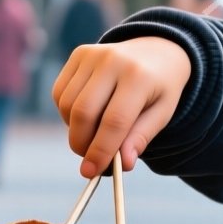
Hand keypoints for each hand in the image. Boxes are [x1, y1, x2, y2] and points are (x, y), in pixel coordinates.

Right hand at [52, 37, 191, 177]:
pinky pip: (60, 93)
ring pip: (67, 105)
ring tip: (94, 134)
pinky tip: (86, 115)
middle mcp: (113, 60)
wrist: (157, 51)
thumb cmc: (160, 89)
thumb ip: (140, 138)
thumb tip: (122, 164)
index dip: (101, 150)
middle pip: (84, 113)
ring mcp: (93, 54)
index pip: (115, 121)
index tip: (92, 172)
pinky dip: (67, 113)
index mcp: (140, 77)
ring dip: (74, 130)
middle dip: (82, 144)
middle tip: (90, 159)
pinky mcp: (79, 54)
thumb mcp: (162, 114)